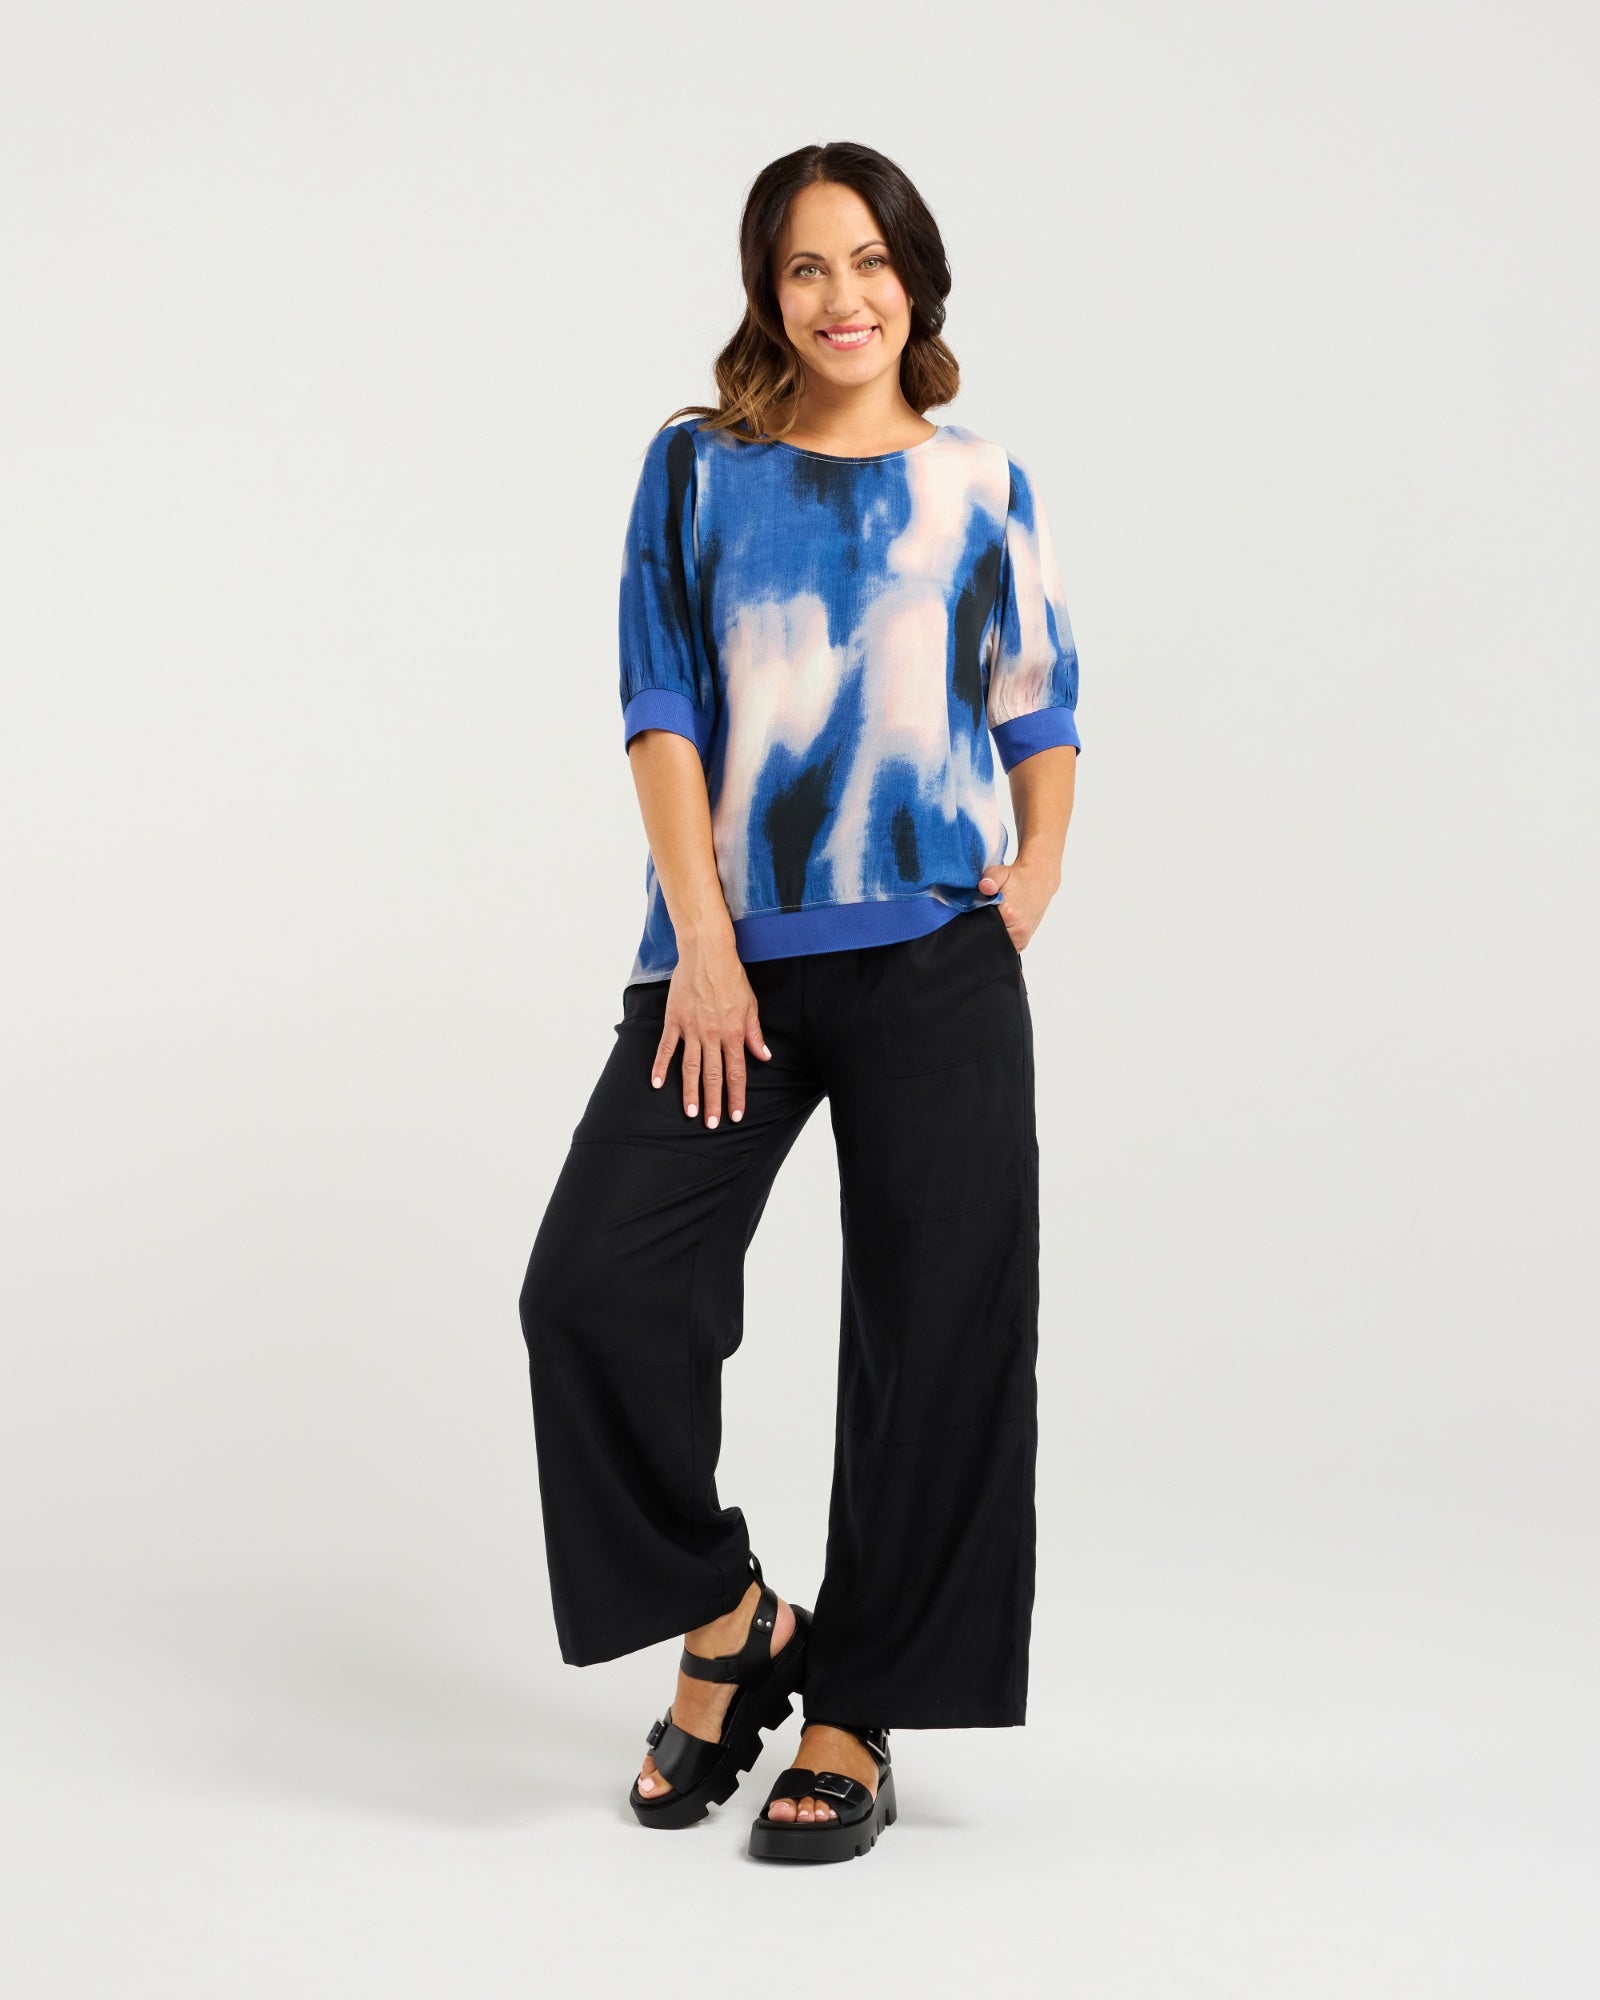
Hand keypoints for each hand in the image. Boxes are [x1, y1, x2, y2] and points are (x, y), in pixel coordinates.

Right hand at [652, 936, 770, 1127]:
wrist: (708, 954)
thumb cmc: (732, 977)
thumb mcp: (751, 1005)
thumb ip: (755, 1033)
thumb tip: (764, 1055)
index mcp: (734, 1033)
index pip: (736, 1072)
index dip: (736, 1096)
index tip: (736, 1115)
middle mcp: (713, 1036)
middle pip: (713, 1076)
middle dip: (714, 1102)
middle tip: (712, 1125)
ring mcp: (692, 1029)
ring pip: (690, 1067)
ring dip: (690, 1092)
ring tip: (691, 1112)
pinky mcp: (674, 1020)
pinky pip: (666, 1048)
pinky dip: (660, 1066)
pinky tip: (656, 1083)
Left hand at [977, 856, 1058, 952]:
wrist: (1038, 880)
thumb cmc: (1017, 878)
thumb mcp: (1000, 872)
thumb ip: (989, 879)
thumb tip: (984, 887)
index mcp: (1009, 915)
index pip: (982, 928)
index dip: (976, 921)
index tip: (976, 913)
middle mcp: (1018, 930)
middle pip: (989, 938)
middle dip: (984, 929)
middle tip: (986, 914)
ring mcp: (1022, 938)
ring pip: (998, 944)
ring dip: (993, 934)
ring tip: (996, 918)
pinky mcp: (1023, 942)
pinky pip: (1006, 946)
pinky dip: (1001, 938)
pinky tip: (1002, 924)